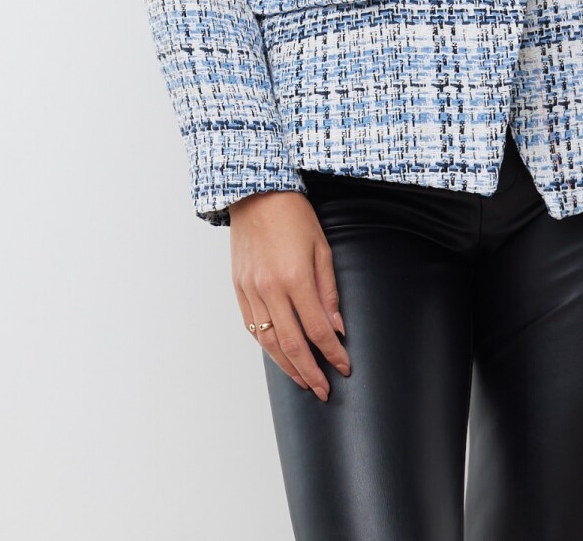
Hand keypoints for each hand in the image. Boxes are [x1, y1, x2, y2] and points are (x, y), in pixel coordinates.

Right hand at [229, 189, 350, 400]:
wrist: (255, 193)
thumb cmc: (293, 215)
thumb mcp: (321, 248)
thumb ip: (328, 291)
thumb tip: (336, 328)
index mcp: (294, 278)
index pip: (317, 329)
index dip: (332, 353)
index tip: (343, 367)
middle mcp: (269, 289)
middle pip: (291, 344)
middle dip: (310, 371)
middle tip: (323, 390)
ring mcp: (250, 290)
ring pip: (268, 342)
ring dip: (287, 366)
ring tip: (303, 381)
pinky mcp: (238, 288)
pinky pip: (252, 326)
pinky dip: (266, 346)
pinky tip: (279, 356)